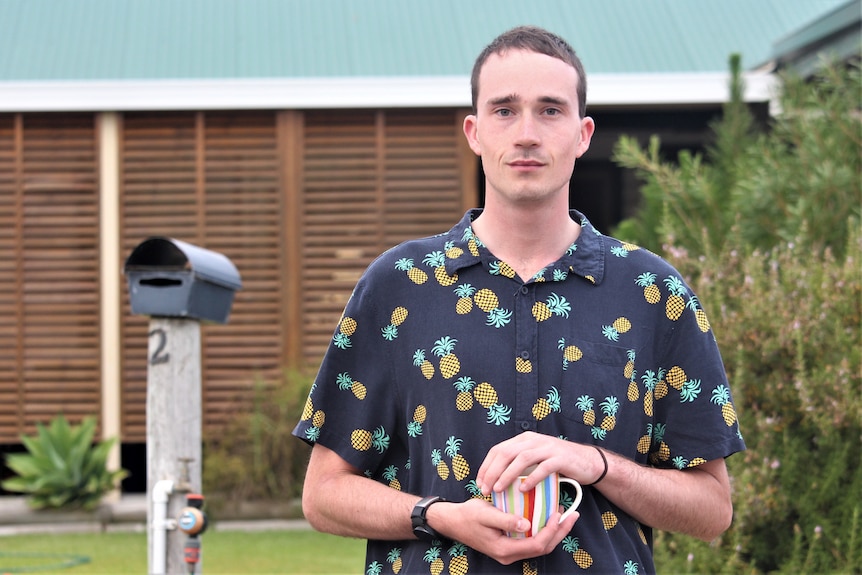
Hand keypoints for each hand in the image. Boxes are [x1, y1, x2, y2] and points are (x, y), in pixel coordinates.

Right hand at [430, 498, 578, 564]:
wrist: (452, 522)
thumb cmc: (467, 516)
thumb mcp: (485, 514)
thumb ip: (506, 519)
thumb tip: (527, 524)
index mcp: (505, 549)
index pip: (536, 544)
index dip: (552, 530)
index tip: (560, 513)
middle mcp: (509, 555)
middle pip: (542, 548)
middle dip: (560, 532)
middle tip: (573, 515)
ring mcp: (509, 551)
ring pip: (539, 546)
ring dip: (554, 532)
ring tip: (565, 515)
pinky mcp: (509, 544)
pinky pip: (531, 541)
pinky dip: (543, 530)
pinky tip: (547, 516)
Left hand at [476, 431, 598, 494]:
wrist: (588, 461)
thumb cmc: (557, 464)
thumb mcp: (535, 459)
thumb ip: (518, 463)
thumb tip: (495, 479)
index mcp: (524, 439)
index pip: (498, 449)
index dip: (486, 466)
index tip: (479, 483)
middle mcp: (534, 440)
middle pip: (506, 453)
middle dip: (492, 471)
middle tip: (485, 489)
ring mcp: (548, 448)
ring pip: (522, 458)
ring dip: (507, 474)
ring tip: (498, 489)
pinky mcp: (561, 458)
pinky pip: (543, 467)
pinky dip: (531, 478)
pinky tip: (523, 490)